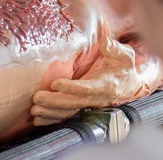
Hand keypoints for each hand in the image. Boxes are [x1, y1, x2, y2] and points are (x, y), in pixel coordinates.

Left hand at [30, 36, 150, 125]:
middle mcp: (96, 98)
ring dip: (50, 112)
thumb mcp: (125, 55)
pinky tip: (38, 119)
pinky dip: (52, 119)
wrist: (129, 84)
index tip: (55, 83)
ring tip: (34, 110)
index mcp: (106, 85)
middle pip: (74, 103)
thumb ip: (114, 48)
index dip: (71, 88)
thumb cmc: (124, 67)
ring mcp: (89, 104)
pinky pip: (67, 115)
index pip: (87, 88)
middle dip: (54, 101)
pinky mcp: (82, 107)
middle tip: (37, 98)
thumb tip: (104, 42)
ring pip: (69, 111)